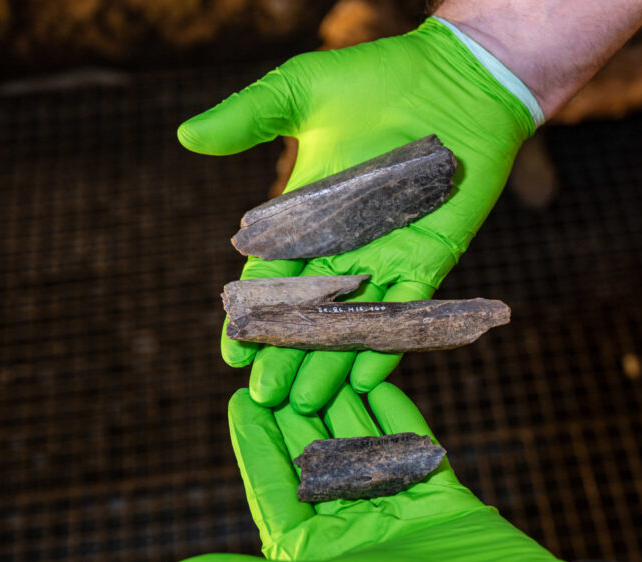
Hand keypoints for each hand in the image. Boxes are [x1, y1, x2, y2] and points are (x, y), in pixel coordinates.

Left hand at [141, 383, 563, 561]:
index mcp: (309, 555)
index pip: (272, 487)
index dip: (253, 441)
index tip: (237, 395)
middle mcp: (348, 529)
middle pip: (314, 456)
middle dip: (296, 410)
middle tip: (280, 358)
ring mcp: (396, 509)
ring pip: (360, 442)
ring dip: (341, 401)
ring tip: (323, 355)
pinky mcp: (440, 493)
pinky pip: (411, 441)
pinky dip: (394, 410)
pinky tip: (376, 375)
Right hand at [180, 17, 536, 412]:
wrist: (455, 79)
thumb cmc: (378, 78)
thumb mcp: (303, 91)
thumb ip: (247, 117)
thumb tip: (186, 137)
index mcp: (308, 215)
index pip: (272, 276)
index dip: (252, 315)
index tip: (231, 352)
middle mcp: (345, 245)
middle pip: (310, 312)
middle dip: (286, 352)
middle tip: (265, 395)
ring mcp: (388, 256)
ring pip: (354, 321)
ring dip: (331, 361)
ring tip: (309, 403)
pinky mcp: (430, 259)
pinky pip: (409, 310)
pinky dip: (391, 342)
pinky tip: (368, 378)